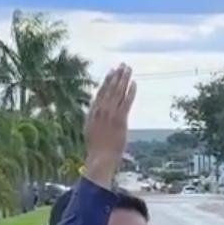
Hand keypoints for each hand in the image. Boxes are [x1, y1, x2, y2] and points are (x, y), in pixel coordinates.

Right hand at [83, 65, 135, 188]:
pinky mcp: (120, 120)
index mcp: (93, 112)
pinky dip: (130, 92)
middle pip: (110, 88)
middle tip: (123, 65)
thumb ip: (94, 118)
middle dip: (117, 76)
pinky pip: (126, 102)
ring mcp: (111, 114)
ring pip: (118, 92)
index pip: (101, 92)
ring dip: (124, 80)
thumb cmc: (96, 148)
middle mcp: (101, 110)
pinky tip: (134, 84)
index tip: (112, 72)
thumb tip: (96, 111)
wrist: (100, 158)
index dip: (107, 81)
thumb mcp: (90, 130)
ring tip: (128, 70)